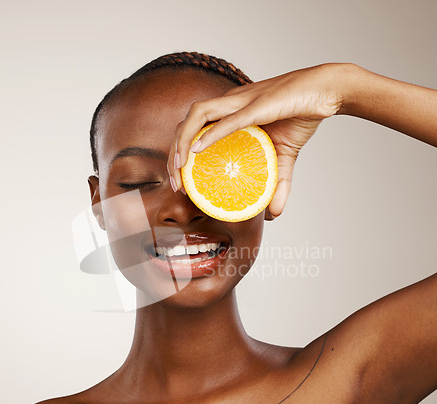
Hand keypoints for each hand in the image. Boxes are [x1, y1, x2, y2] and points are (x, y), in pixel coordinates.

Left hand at [168, 63, 344, 217]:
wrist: (326, 91)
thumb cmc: (301, 114)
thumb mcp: (285, 158)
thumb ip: (277, 185)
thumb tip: (274, 214)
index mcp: (230, 112)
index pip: (192, 129)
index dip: (179, 154)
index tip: (179, 182)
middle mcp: (229, 103)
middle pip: (186, 123)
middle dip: (173, 154)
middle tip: (175, 184)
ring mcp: (242, 101)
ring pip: (197, 116)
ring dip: (182, 142)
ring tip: (179, 169)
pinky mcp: (258, 105)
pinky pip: (229, 120)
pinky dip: (210, 134)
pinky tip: (197, 149)